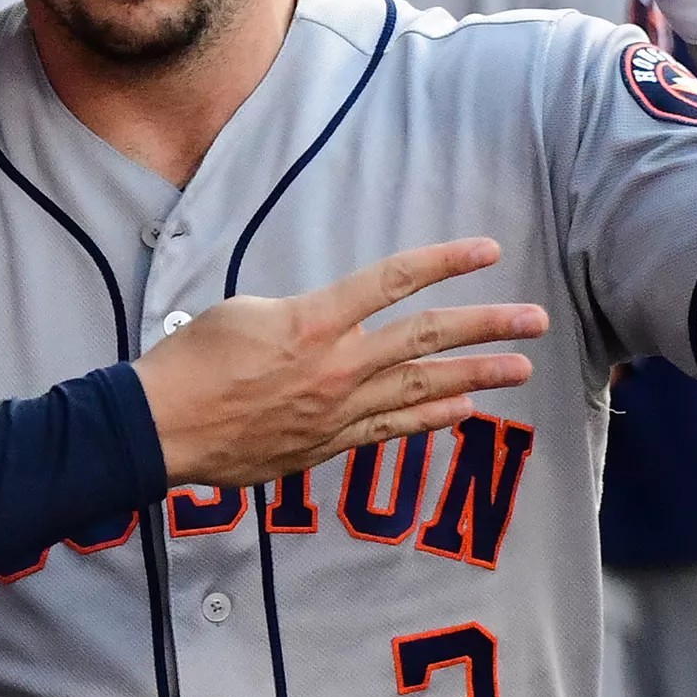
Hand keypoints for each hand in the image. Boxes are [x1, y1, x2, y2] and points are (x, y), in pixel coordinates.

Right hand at [136, 238, 546, 486]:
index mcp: (314, 321)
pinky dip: (430, 418)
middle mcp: (337, 366)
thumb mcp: (245, 310)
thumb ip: (301, 314)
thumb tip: (329, 324)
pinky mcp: (326, 445)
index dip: (445, 262)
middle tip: (535, 321)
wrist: (161, 428)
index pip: (393, 281)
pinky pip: (391, 430)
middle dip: (486, 327)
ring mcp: (337, 411)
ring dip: (475, 377)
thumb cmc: (191, 361)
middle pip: (426, 338)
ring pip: (420, 389)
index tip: (488, 251)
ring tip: (520, 370)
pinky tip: (462, 409)